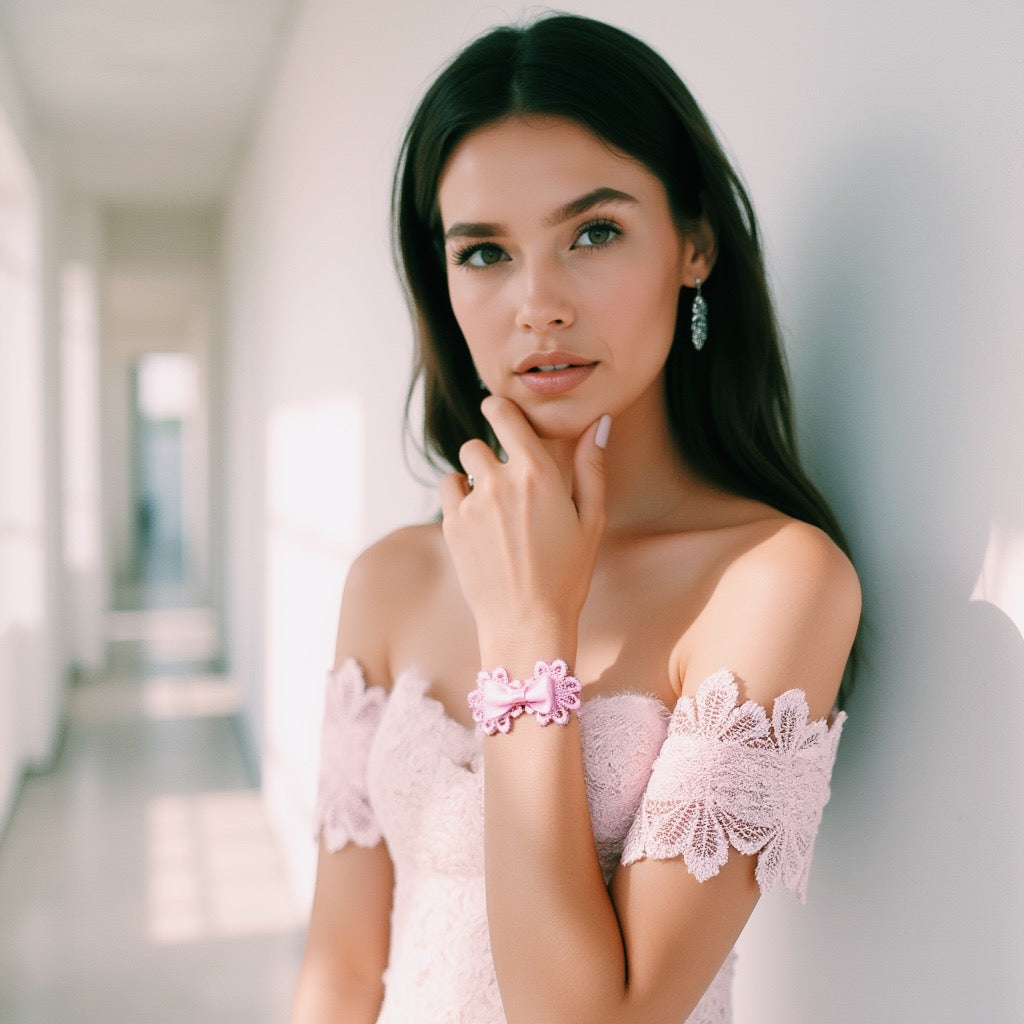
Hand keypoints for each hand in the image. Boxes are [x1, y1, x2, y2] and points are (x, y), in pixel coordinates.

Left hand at [438, 397, 609, 668]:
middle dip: (489, 455)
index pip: (503, 414)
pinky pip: (448, 491)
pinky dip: (459, 497)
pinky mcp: (452, 526)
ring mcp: (471, 504)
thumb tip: (598, 423)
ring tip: (493, 505)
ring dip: (473, 476)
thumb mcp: (592, 519)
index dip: (498, 409)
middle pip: (477, 444)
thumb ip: (592, 467)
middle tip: (506, 480)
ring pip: (461, 467)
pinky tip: (479, 520)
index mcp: (538, 473)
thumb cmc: (567, 573)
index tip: (499, 412)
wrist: (527, 622)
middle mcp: (500, 482)